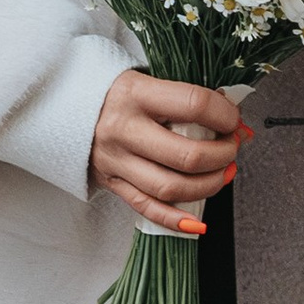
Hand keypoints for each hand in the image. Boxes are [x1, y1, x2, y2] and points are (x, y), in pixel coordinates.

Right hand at [92, 70, 247, 230]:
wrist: (66, 107)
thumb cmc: (118, 94)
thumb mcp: (150, 82)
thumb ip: (189, 100)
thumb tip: (237, 124)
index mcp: (136, 94)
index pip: (194, 105)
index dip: (225, 115)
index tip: (234, 120)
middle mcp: (123, 129)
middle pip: (187, 156)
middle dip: (222, 155)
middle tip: (232, 148)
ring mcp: (116, 160)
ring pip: (171, 188)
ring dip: (209, 186)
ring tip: (223, 174)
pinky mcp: (112, 183)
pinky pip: (147, 209)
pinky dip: (176, 219)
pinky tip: (197, 221)